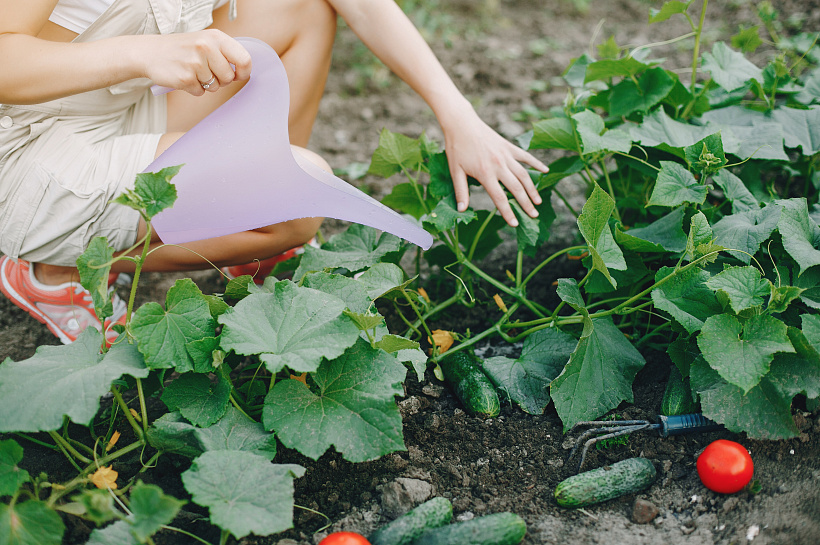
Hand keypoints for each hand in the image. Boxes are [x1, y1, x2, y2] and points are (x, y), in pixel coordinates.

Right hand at [140, 30, 251, 95]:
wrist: (150, 52)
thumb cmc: (182, 49)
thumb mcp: (206, 41)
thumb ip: (225, 53)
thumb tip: (244, 71)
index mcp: (216, 37)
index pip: (244, 59)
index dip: (243, 72)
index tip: (238, 75)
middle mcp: (206, 48)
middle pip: (230, 78)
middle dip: (221, 80)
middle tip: (206, 71)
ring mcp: (195, 63)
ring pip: (215, 87)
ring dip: (206, 84)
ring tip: (193, 71)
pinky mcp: (185, 78)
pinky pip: (200, 93)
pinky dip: (193, 88)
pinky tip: (184, 76)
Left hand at [442, 108, 547, 226]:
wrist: (461, 123)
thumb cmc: (456, 148)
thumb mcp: (455, 171)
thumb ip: (461, 191)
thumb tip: (462, 210)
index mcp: (485, 173)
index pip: (499, 198)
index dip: (508, 212)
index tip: (515, 224)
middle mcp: (499, 165)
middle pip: (516, 189)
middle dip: (526, 204)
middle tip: (534, 216)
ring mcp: (506, 155)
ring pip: (524, 175)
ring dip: (533, 189)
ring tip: (538, 201)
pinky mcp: (509, 146)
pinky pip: (526, 157)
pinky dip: (536, 163)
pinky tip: (545, 171)